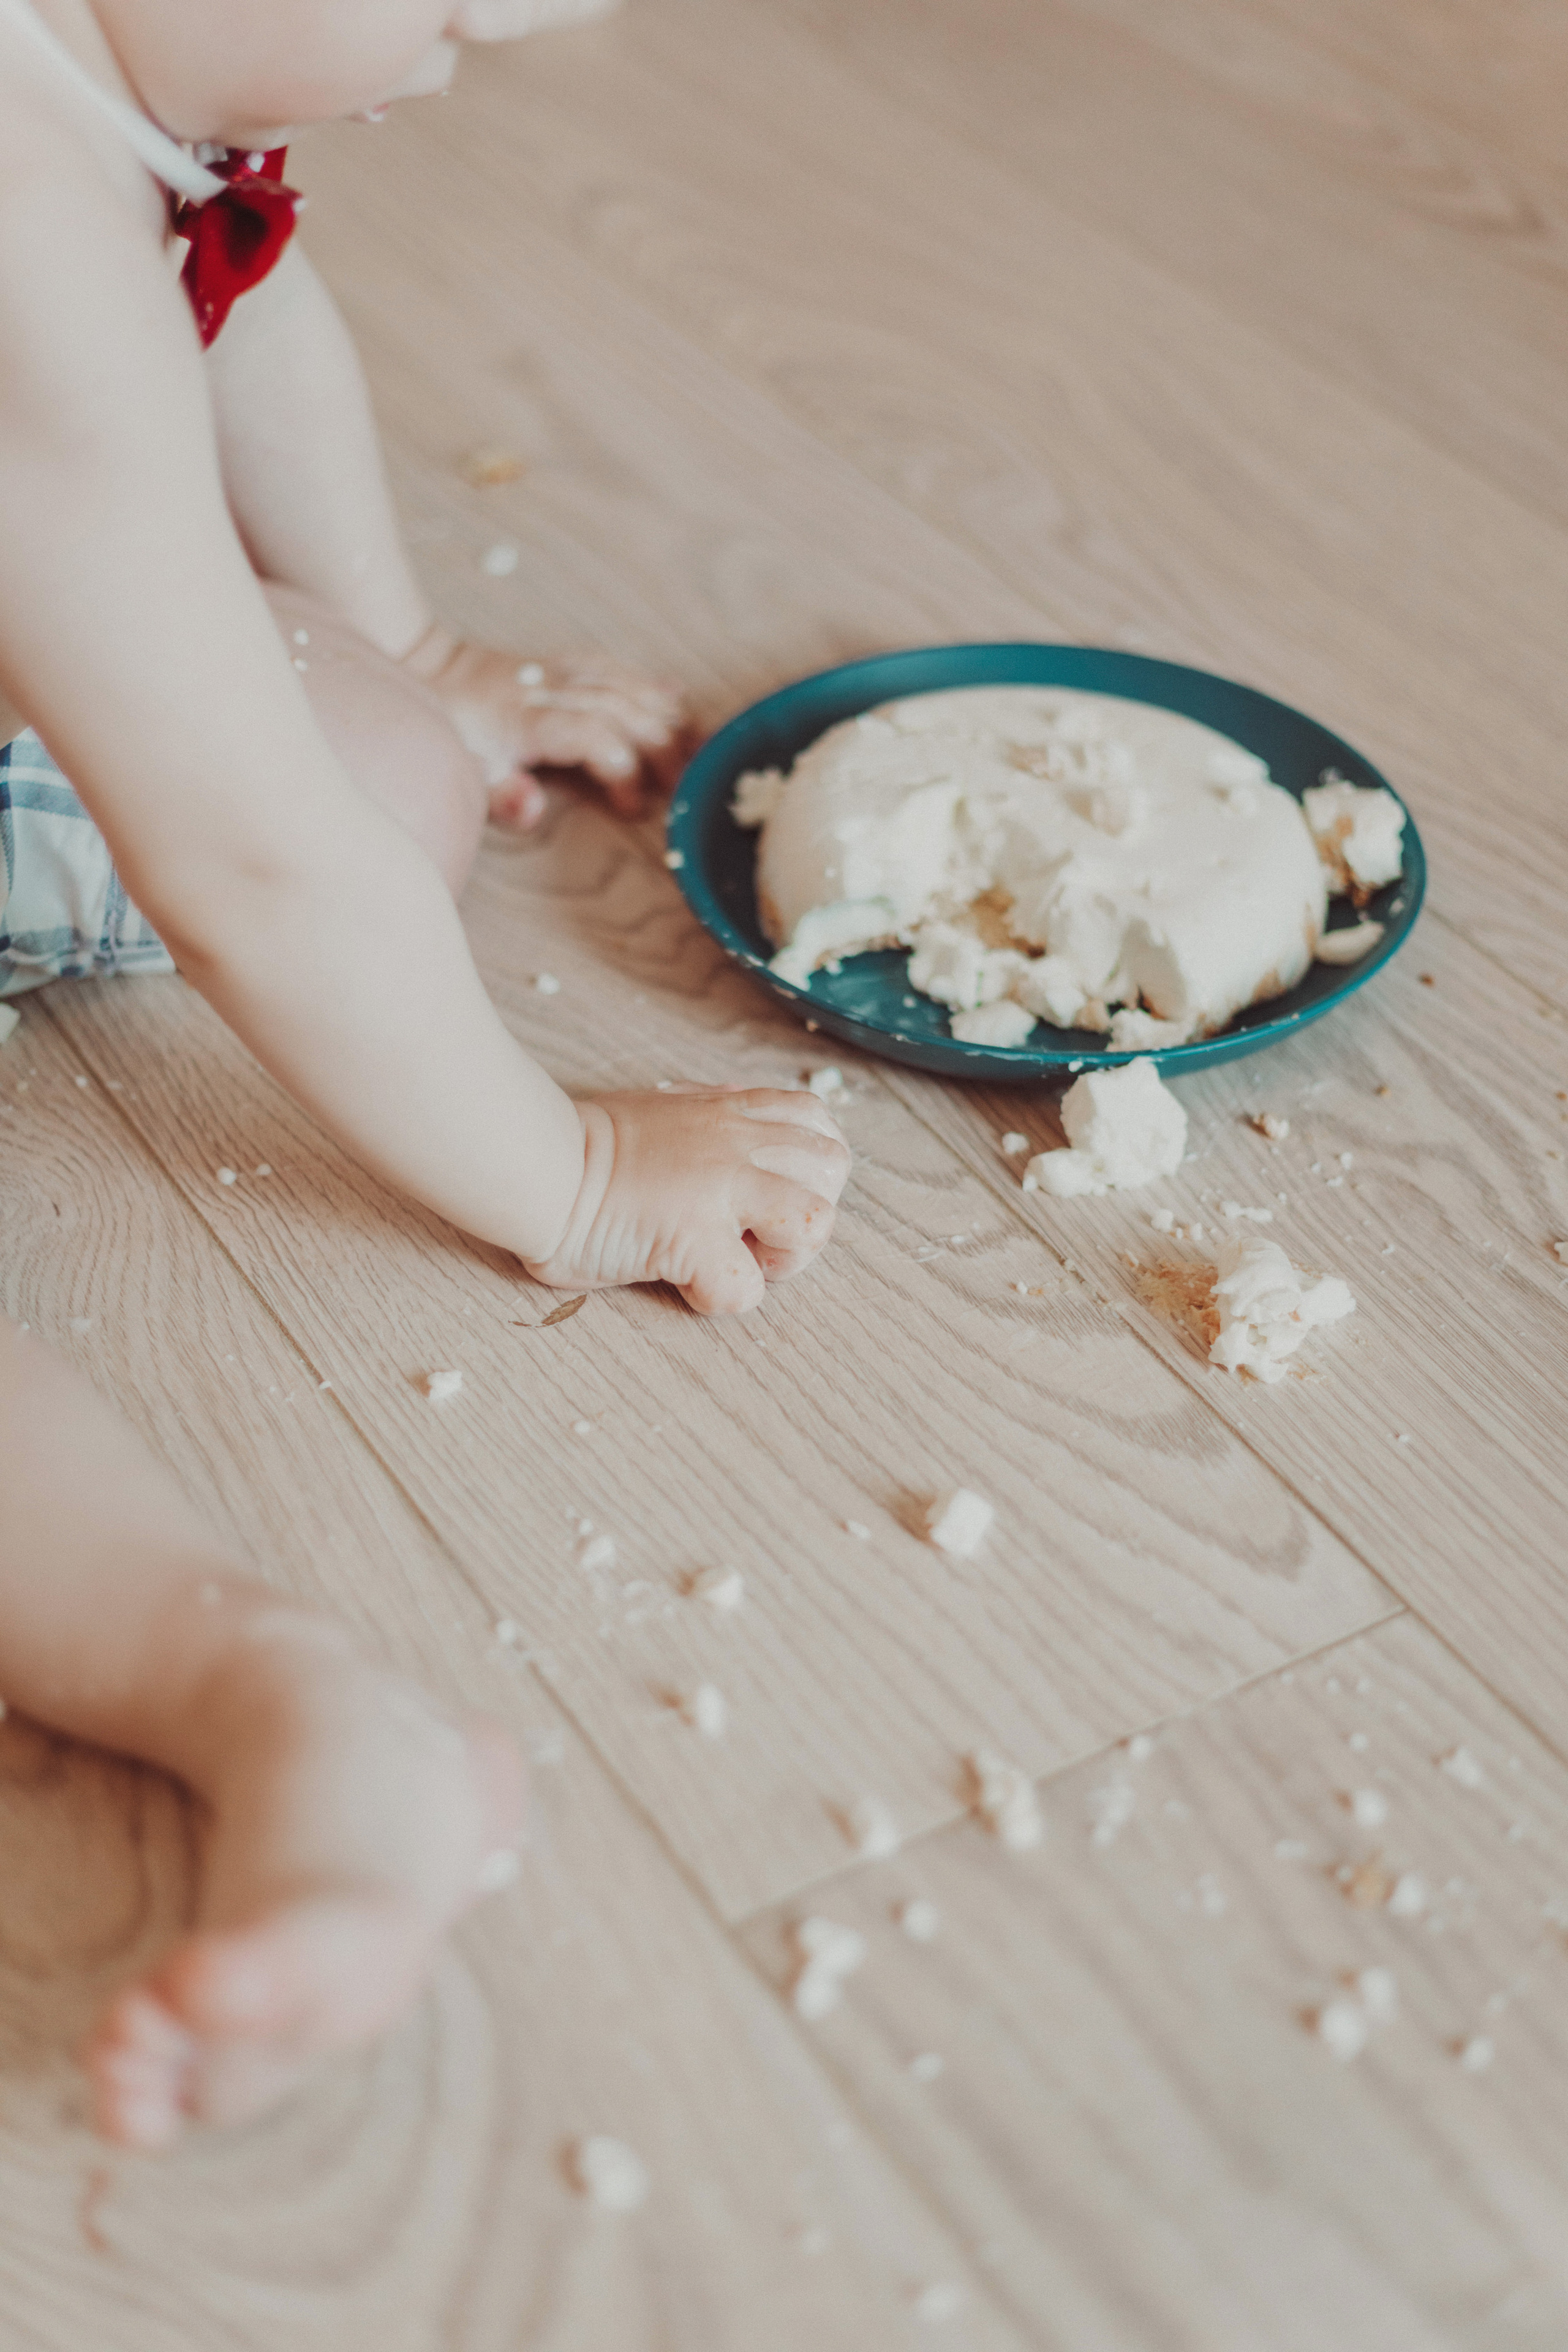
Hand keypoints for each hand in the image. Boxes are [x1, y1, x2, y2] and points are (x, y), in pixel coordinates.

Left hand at [401, 627, 688, 825]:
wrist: (422, 668)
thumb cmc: (447, 732)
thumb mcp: (463, 775)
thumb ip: (501, 796)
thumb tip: (535, 807)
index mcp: (526, 720)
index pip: (593, 737)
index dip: (621, 769)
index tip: (632, 805)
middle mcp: (548, 690)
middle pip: (621, 709)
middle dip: (661, 746)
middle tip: (685, 784)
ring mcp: (558, 672)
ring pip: (625, 685)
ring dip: (665, 715)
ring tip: (699, 747)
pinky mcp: (561, 663)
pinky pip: (614, 666)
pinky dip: (648, 682)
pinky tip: (675, 695)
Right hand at [524, 1087, 851, 1314]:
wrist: (535, 1166)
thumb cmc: (582, 1148)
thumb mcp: (662, 1111)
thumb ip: (709, 1115)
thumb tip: (739, 1111)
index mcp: (730, 1111)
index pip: (819, 1122)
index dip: (808, 1167)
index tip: (768, 1192)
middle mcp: (737, 1143)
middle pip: (834, 1170)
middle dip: (808, 1214)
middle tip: (755, 1235)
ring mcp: (721, 1189)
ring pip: (815, 1224)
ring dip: (782, 1258)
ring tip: (731, 1258)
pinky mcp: (693, 1239)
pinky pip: (746, 1289)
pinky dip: (718, 1298)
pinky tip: (682, 1281)